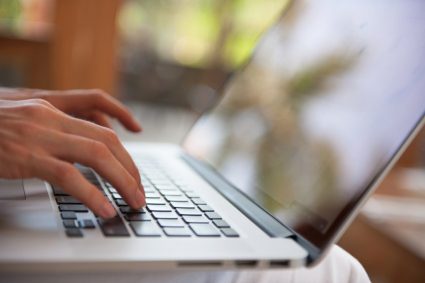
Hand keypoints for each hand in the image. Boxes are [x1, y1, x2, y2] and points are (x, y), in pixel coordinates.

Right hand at [0, 99, 144, 217]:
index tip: (137, 143)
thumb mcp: (19, 118)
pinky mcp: (26, 157)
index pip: (100, 113)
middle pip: (106, 140)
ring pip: (96, 155)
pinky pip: (70, 176)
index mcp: (49, 106)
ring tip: (134, 201)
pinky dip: (92, 194)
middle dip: (130, 167)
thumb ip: (49, 126)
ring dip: (122, 180)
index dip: (123, 130)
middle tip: (140, 190)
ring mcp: (39, 135)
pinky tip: (104, 208)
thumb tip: (76, 145)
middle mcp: (49, 116)